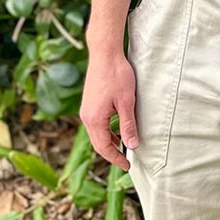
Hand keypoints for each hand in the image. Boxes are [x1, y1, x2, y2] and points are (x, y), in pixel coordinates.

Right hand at [80, 54, 137, 170]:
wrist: (105, 53)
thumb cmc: (117, 75)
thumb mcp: (127, 102)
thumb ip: (128, 125)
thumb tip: (132, 146)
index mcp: (94, 119)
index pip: (104, 147)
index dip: (116, 158)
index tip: (127, 166)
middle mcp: (86, 116)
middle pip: (98, 143)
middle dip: (111, 153)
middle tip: (126, 161)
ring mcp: (86, 109)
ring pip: (97, 133)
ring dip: (109, 142)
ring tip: (123, 147)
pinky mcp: (89, 102)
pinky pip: (96, 123)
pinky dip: (106, 131)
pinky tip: (116, 129)